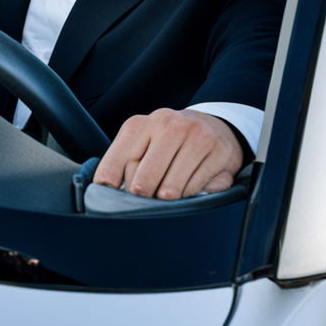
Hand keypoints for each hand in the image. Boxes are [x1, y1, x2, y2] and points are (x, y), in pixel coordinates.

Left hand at [92, 108, 243, 199]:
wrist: (213, 127)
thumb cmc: (169, 142)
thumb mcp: (143, 143)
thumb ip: (124, 162)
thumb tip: (106, 190)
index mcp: (140, 125)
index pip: (118, 161)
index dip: (112, 185)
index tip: (111, 199)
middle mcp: (167, 125)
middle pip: (143, 180)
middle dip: (143, 198)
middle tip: (147, 199)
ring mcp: (195, 137)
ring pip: (171, 189)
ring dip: (168, 200)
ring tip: (169, 193)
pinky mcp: (219, 152)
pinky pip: (197, 190)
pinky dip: (191, 196)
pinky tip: (190, 187)